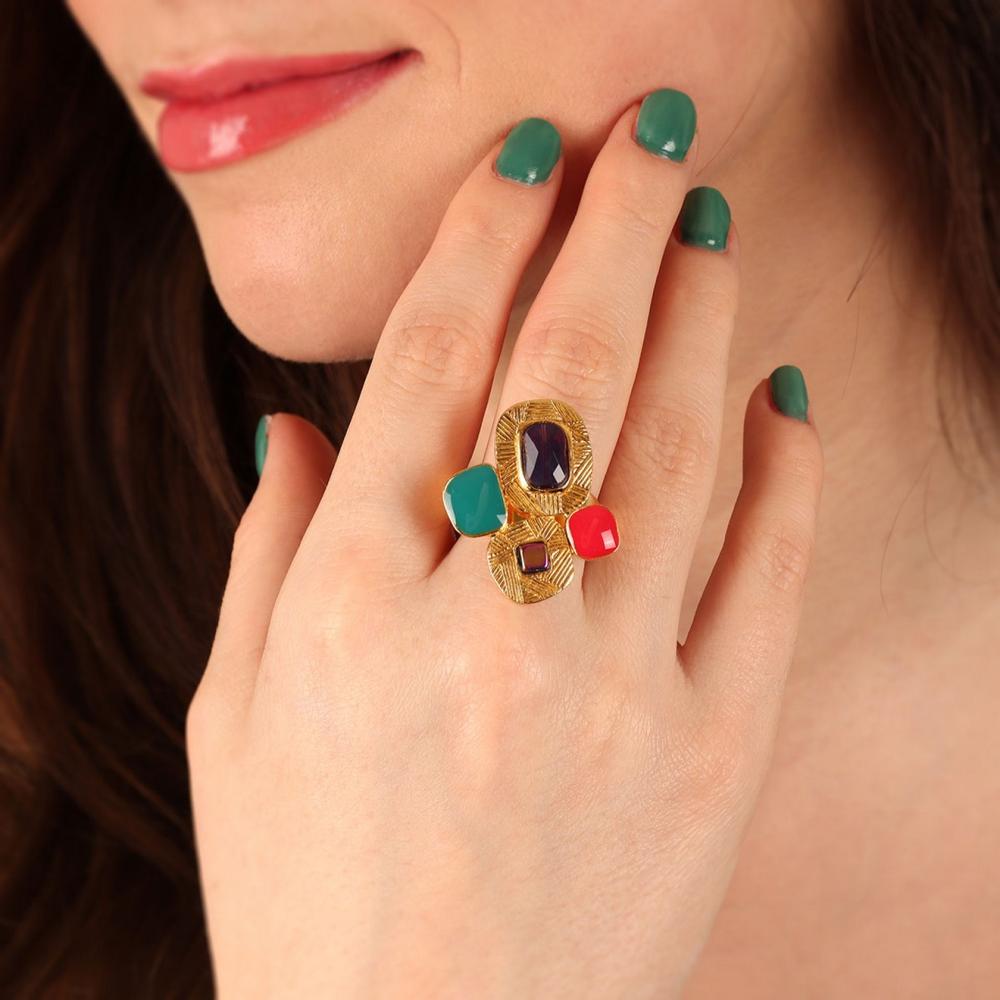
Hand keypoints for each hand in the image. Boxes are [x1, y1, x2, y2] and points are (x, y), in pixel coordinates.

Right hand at [188, 97, 822, 997]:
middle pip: (561, 373)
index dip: (479, 239)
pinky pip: (765, 570)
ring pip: (673, 447)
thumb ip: (261, 557)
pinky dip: (782, 466)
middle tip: (643, 138)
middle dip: (607, 228)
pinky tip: (778, 390)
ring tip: (706, 230)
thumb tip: (281, 425)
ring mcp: (614, 688)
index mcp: (346, 606)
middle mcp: (483, 627)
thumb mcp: (233, 727)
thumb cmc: (308, 903)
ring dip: (697, 316)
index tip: (521, 160)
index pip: (423, 365)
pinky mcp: (713, 753)